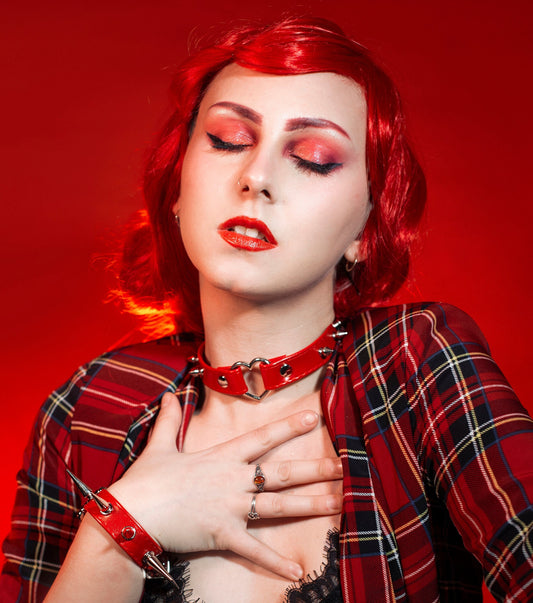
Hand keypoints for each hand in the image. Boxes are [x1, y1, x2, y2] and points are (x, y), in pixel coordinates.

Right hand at [108, 392, 342, 579]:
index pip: (262, 438)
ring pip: (280, 506)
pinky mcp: (223, 535)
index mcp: (222, 457)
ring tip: (338, 504)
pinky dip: (276, 562)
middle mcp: (234, 480)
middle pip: (282, 473)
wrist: (131, 515)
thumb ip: (170, 420)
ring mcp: (231, 508)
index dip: (288, 427)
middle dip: (314, 470)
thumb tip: (170, 393)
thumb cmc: (147, 480)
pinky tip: (299, 571)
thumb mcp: (161, 446)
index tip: (312, 418)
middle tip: (342, 468)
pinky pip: (255, 551)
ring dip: (311, 505)